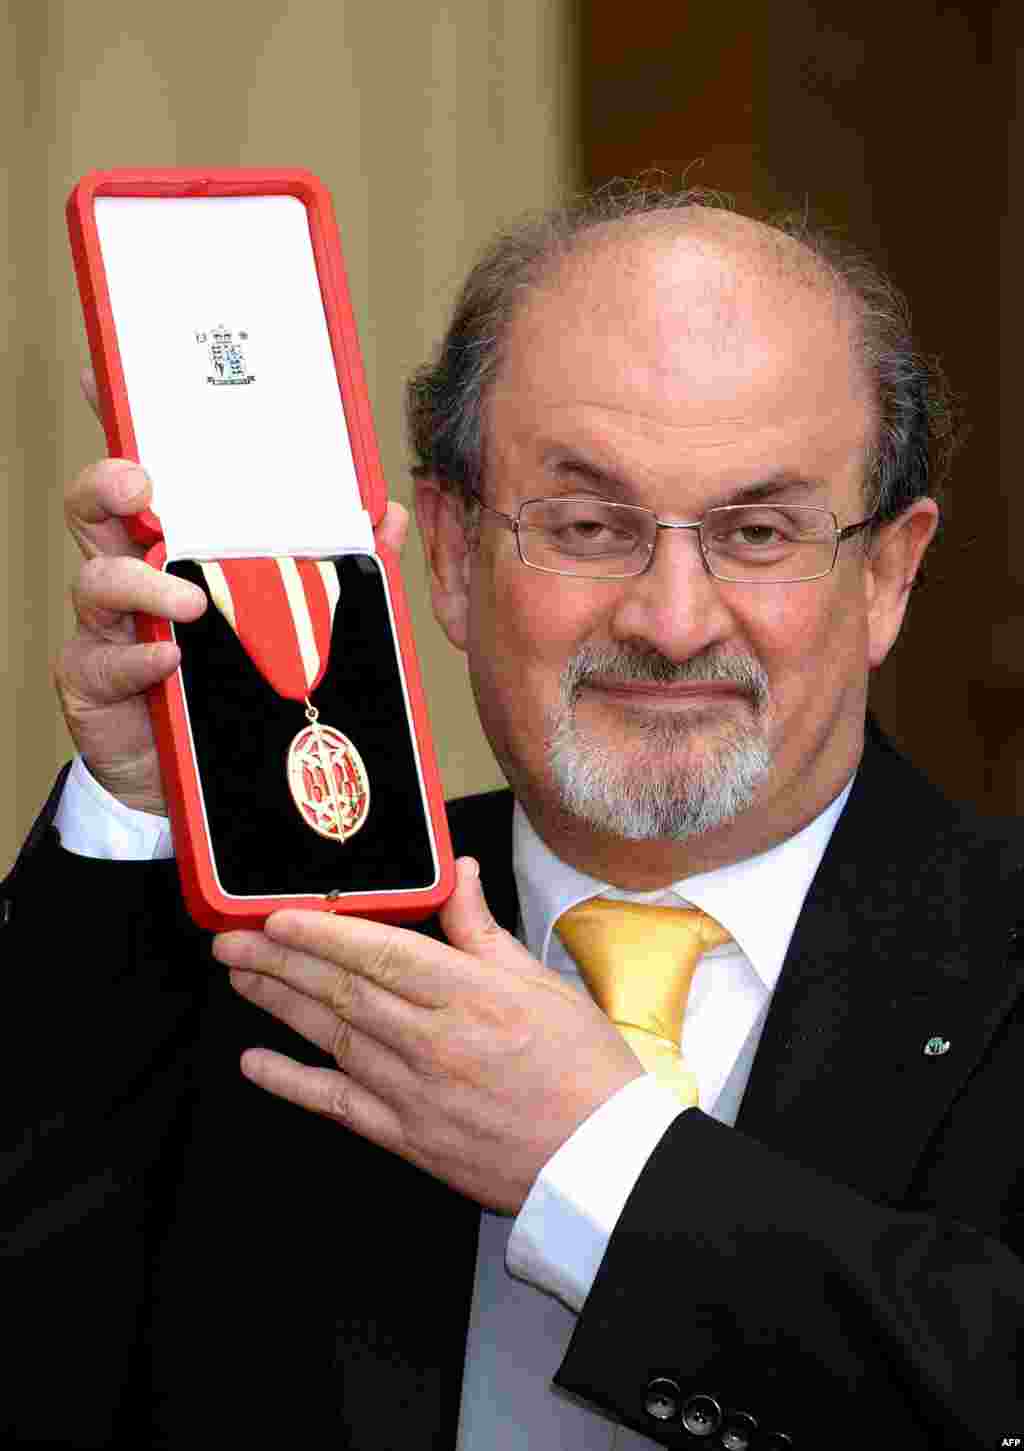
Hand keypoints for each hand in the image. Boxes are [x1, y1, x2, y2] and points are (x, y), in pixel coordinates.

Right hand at [54, 371, 408, 812]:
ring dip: (140, 582)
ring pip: (95, 581)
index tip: (105, 379)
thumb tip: (384, 513)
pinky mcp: (96, 683)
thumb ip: (339, 563)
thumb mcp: (296, 614)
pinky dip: (139, 655)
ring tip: (189, 601)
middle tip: (142, 486)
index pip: (144, 472)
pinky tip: (169, 658)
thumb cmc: (239, 676)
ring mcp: (108, 627)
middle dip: (109, 484)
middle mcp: (132, 572)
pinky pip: (104, 660)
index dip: (119, 422)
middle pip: (94, 509)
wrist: (204, 772)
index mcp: (176, 541)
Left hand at [212, 858, 643, 1211]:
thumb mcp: (542, 983)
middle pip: (342, 992)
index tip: (278, 916)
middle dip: (280, 961)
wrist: (600, 1161)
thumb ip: (483, 930)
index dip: (323, 934)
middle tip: (232, 939)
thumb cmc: (583, 1067)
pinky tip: (255, 1063)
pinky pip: (337, 1105)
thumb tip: (457, 872)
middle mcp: (433, 1041)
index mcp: (471, 995)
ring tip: (239, 977)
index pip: (381, 954)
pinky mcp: (407, 1136)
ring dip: (279, 1005)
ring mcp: (414, 1092)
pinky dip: (291, 1083)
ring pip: (331, 1038)